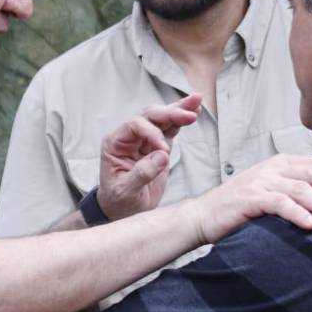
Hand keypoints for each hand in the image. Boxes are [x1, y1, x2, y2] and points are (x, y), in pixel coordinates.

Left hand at [97, 94, 200, 220]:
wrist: (121, 210)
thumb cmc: (118, 201)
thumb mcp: (125, 191)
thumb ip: (141, 173)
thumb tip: (162, 156)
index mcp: (115, 143)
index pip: (134, 125)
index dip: (152, 133)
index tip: (164, 150)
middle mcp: (128, 137)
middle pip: (149, 116)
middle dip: (169, 113)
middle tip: (189, 114)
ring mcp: (143, 139)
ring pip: (161, 117)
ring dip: (179, 110)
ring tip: (197, 101)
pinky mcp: (157, 145)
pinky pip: (170, 128)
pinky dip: (181, 121)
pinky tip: (194, 111)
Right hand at [188, 153, 311, 243]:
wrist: (204, 216)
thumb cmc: (242, 208)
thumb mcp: (271, 192)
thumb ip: (295, 190)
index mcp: (280, 164)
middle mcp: (272, 169)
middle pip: (311, 173)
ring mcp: (259, 182)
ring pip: (298, 189)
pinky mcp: (248, 199)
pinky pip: (278, 204)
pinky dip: (296, 213)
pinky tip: (311, 224)